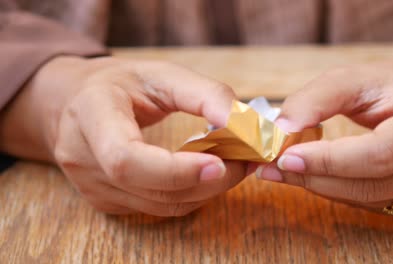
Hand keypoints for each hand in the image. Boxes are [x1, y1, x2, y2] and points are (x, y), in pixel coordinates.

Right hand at [0, 56, 246, 215]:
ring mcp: (90, 185)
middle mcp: (82, 156)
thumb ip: (206, 94)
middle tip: (243, 162)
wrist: (76, 101)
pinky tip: (205, 173)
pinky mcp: (105, 200)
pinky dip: (190, 194)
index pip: (125, 158)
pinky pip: (157, 207)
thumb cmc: (122, 84)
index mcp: (90, 113)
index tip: (219, 164)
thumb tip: (248, 125)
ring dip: (205, 190)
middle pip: (148, 188)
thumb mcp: (162, 74)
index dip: (175, 170)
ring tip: (232, 164)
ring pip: (159, 205)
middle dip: (205, 182)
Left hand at [255, 62, 392, 216]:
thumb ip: (317, 98)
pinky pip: (378, 206)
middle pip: (375, 184)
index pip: (380, 153)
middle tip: (276, 169)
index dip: (329, 161)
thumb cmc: (392, 86)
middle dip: (318, 179)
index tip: (286, 157)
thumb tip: (282, 127)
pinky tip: (320, 178)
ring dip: (324, 188)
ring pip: (373, 200)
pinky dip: (342, 194)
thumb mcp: (355, 78)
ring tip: (289, 171)